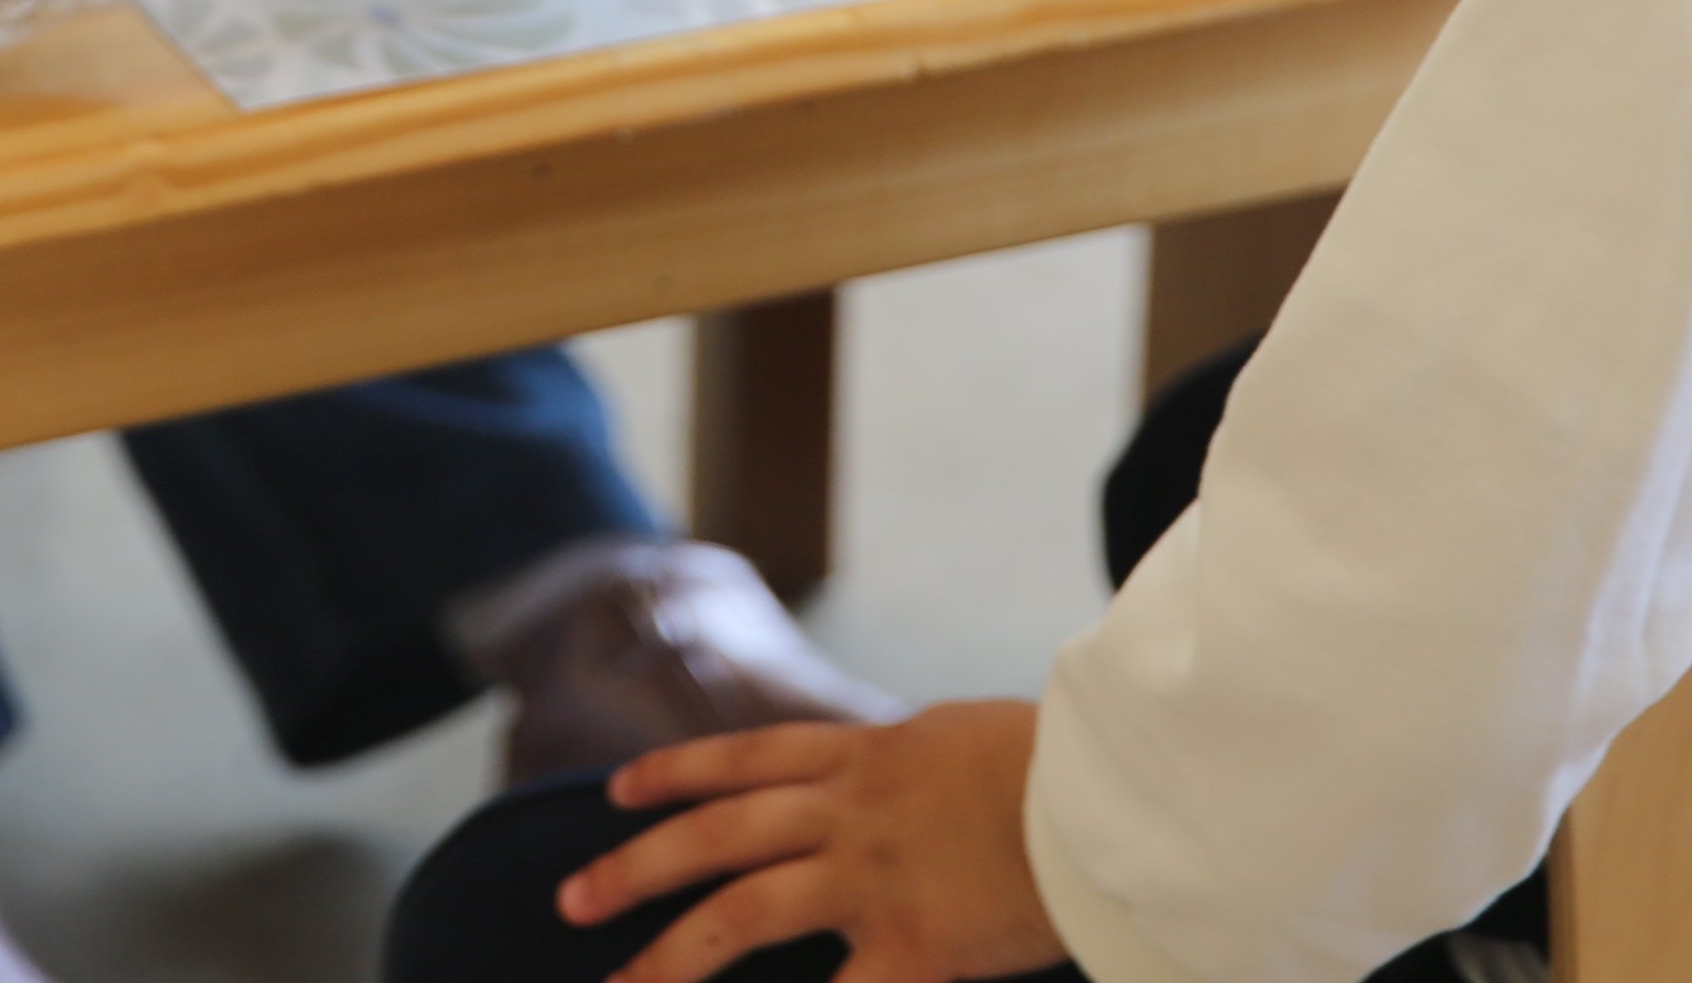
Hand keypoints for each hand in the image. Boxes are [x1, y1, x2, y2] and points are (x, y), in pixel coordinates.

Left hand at [567, 701, 1062, 982]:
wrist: (1118, 783)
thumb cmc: (1069, 759)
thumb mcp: (969, 739)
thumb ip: (917, 762)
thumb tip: (901, 766)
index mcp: (867, 753)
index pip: (746, 759)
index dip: (677, 773)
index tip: (622, 792)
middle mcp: (850, 808)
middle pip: (717, 833)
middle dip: (637, 864)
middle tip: (573, 896)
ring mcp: (872, 875)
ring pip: (742, 910)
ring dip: (669, 952)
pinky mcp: (913, 943)